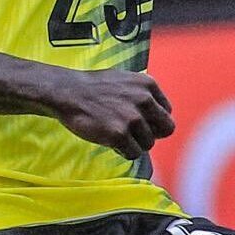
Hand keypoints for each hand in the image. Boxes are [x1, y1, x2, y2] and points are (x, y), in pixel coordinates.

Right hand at [45, 68, 175, 158]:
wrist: (68, 93)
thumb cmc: (94, 88)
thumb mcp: (125, 80)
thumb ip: (143, 94)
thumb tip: (158, 115)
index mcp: (148, 85)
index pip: (167, 113)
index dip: (154, 121)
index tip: (142, 124)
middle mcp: (144, 100)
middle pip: (165, 129)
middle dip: (151, 134)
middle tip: (134, 135)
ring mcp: (132, 118)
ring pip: (148, 144)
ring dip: (134, 144)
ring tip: (117, 135)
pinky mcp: (119, 134)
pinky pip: (133, 153)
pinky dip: (123, 152)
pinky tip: (111, 142)